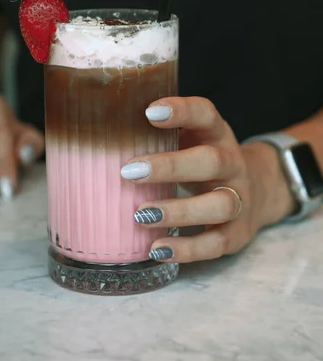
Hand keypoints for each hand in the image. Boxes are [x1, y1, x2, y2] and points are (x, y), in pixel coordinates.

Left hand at [121, 97, 295, 262]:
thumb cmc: (203, 160)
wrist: (258, 189)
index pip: (205, 113)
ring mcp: (240, 198)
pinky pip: (216, 243)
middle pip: (211, 161)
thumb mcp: (191, 139)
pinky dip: (187, 249)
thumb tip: (101, 134)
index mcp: (216, 133)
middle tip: (129, 172)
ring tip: (141, 215)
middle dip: (170, 167)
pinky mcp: (238, 232)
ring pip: (219, 204)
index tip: (149, 112)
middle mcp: (233, 163)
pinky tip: (156, 248)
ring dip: (179, 211)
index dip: (181, 111)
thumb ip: (159, 135)